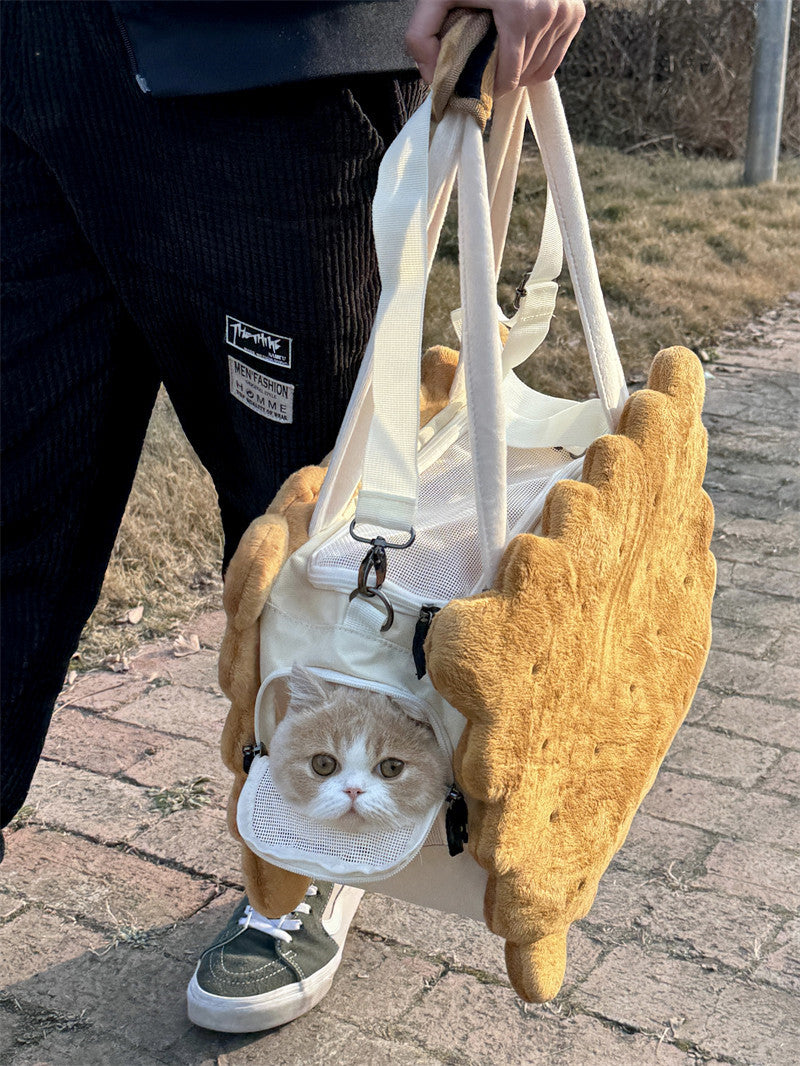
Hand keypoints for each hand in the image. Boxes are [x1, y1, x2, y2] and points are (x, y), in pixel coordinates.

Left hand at [405, 0, 584, 94]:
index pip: (510, 77)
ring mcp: (565, 13)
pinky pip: (556, 57)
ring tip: (502, 56)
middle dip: (503, 77)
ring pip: (542, 69)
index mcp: (518, 14)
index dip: (491, 86)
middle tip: (486, 66)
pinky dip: (539, 60)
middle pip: (524, 74)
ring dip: (521, 71)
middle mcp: (548, 14)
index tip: (478, 82)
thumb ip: (422, 34)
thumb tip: (429, 77)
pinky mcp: (575, 13)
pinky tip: (521, 50)